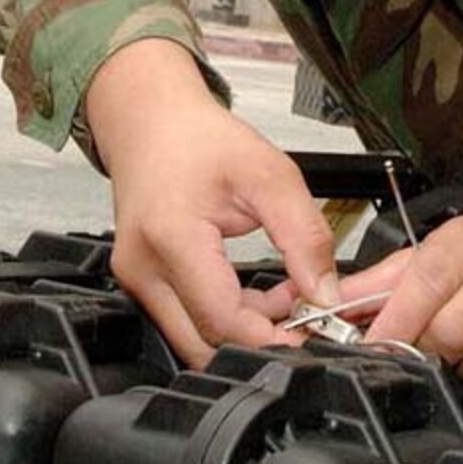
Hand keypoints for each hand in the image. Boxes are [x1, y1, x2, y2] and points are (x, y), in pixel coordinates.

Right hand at [87, 38, 339, 365]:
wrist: (152, 121)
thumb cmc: (200, 139)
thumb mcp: (270, 175)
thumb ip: (304, 236)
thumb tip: (326, 292)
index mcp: (171, 238)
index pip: (222, 319)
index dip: (271, 338)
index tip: (311, 335)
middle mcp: (143, 269)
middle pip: (203, 343)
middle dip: (259, 340)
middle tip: (303, 318)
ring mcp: (136, 280)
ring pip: (194, 337)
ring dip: (244, 329)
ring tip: (286, 294)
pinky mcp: (141, 283)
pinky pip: (187, 319)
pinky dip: (227, 316)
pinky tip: (259, 291)